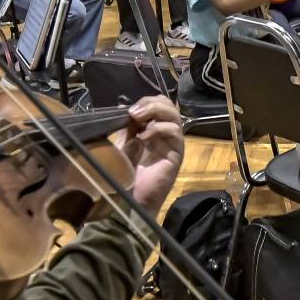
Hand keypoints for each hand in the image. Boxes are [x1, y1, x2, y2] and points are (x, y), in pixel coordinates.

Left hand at [117, 96, 183, 217]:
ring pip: (174, 115)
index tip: (126, 109)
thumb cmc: (125, 174)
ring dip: (155, 111)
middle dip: (150, 103)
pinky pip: (174, 132)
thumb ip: (127, 126)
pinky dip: (158, 129)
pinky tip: (143, 137)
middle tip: (134, 112)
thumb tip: (123, 106)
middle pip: (168, 105)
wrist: (130, 198)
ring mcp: (172, 142)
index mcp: (152, 128)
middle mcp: (164, 133)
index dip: (144, 102)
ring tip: (138, 118)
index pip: (156, 103)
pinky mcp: (177, 153)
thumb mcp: (122, 144)